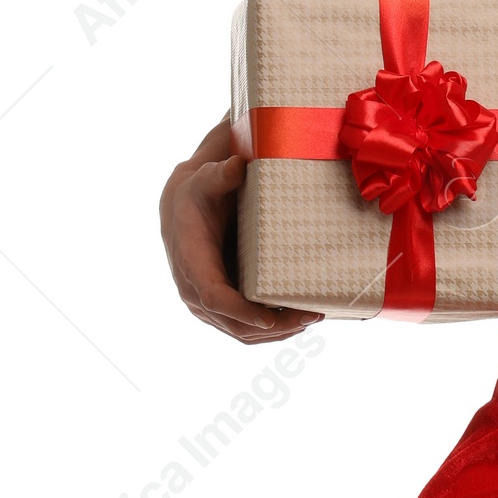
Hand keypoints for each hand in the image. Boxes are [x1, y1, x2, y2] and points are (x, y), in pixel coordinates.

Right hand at [159, 116, 321, 346]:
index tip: (270, 319)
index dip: (240, 311)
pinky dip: (272, 331)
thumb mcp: (206, 179)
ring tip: (312, 318)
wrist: (186, 209)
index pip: (212, 296)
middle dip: (275, 325)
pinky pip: (245, 329)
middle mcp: (194, 290)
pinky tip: (299, 322)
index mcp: (191, 262)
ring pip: (242, 332)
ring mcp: (207, 305)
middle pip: (234, 322)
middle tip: (311, 315)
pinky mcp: (221, 308)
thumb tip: (236, 165)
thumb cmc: (199, 193)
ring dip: (279, 332)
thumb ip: (219, 175)